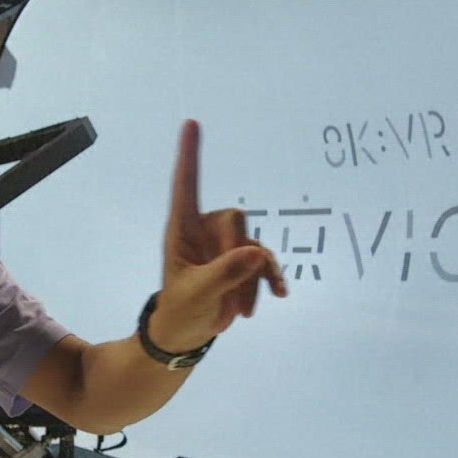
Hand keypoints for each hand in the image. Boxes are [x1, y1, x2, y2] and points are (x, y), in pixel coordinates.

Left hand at [150, 120, 285, 351]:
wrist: (188, 335)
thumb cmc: (180, 311)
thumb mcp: (197, 294)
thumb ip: (224, 273)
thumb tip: (256, 251)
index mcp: (182, 230)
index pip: (185, 186)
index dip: (189, 155)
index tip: (191, 122)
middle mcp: (205, 230)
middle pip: (235, 220)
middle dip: (238, 258)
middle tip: (228, 294)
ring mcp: (227, 245)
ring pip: (254, 245)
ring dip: (254, 278)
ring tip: (242, 310)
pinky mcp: (244, 261)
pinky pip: (265, 260)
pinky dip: (271, 279)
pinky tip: (277, 295)